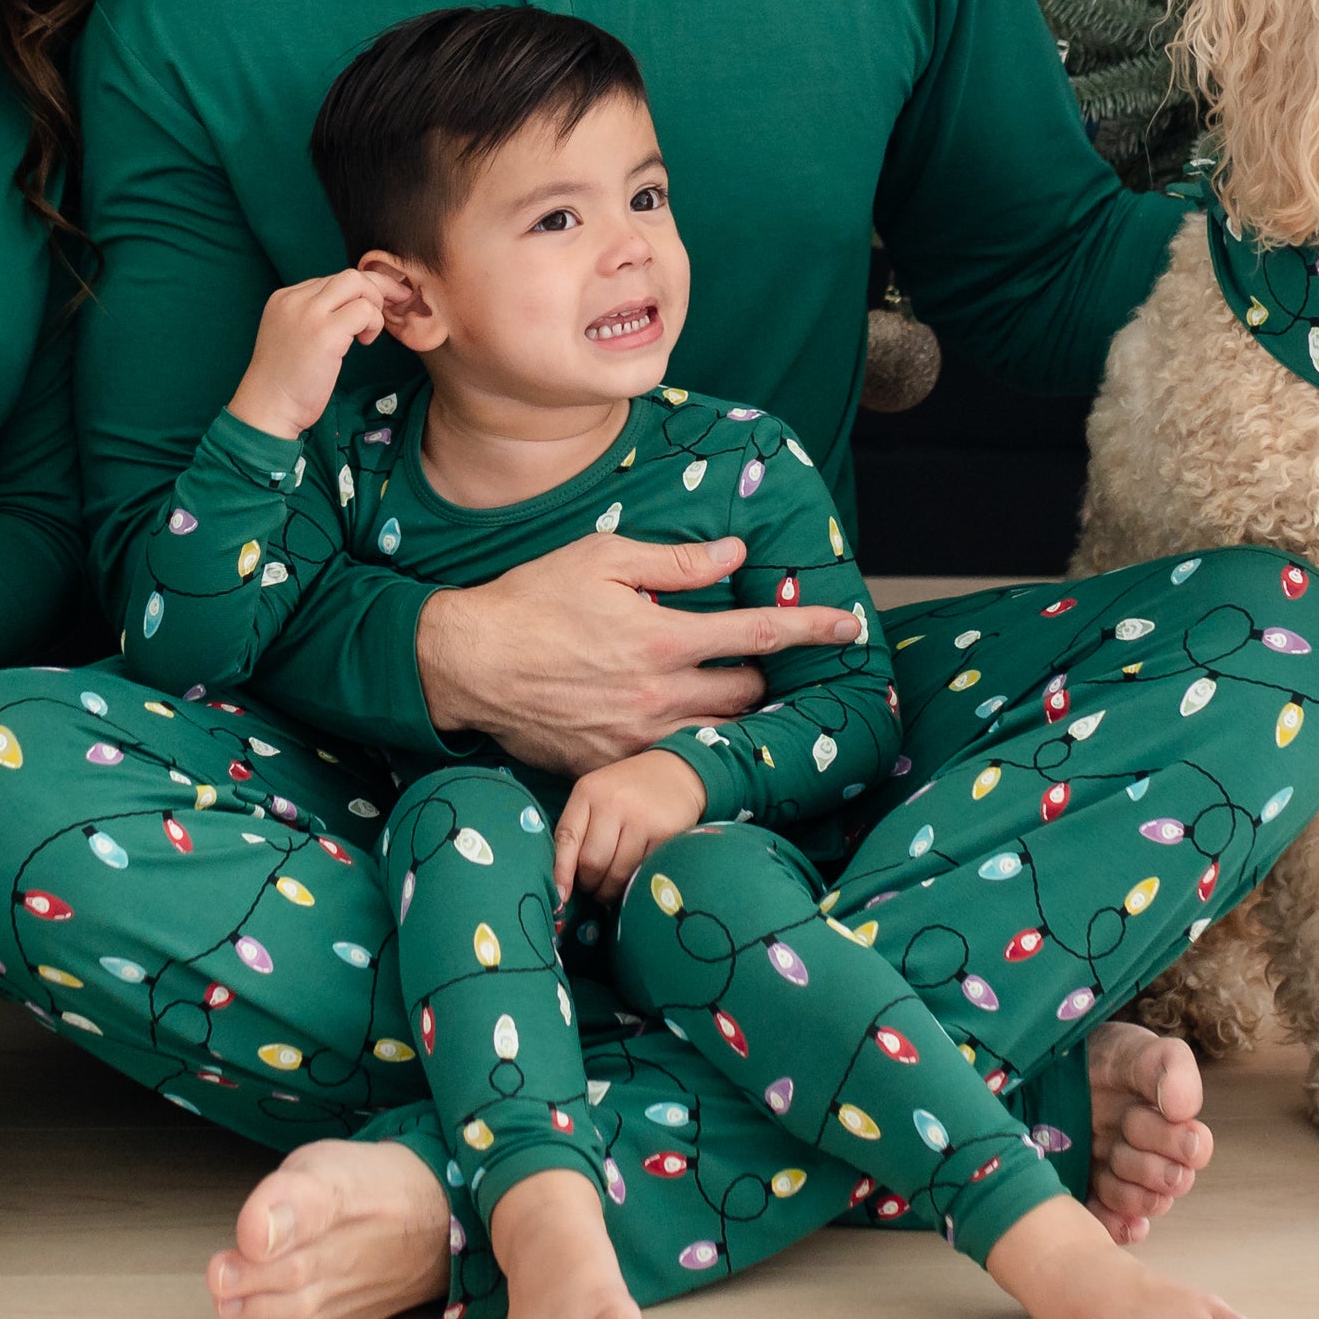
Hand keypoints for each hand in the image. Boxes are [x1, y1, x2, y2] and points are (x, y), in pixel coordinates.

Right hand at [227, 267, 405, 439]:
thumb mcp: (291, 336)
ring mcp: (309, 314)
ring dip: (375, 303)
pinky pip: (364, 310)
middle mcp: (295, 299)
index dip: (357, 291)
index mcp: (285, 298)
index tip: (373, 304)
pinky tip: (365, 341)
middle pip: (348, 275)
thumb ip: (313, 317)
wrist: (268, 407)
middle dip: (378, 286)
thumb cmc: (284, 381)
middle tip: (393, 303)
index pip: (330, 279)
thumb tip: (350, 307)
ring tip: (369, 330)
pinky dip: (373, 323)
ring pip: (357, 283)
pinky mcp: (325, 333)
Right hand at [415, 534, 864, 776]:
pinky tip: (684, 727)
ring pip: (719, 736)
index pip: (758, 635)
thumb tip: (732, 553)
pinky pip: (673, 762)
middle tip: (757, 660)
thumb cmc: (531, 601)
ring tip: (737, 700)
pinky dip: (692, 745)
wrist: (468, 663)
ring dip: (737, 717)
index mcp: (662, 638)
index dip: (811, 628)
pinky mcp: (614, 765)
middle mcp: (660, 695)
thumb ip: (673, 561)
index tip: (850, 625)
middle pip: (749, 695)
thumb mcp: (600, 559)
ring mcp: (639, 738)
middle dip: (765, 677)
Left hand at [553, 750, 708, 905]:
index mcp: (588, 792)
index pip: (566, 839)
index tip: (561, 896)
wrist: (675, 771)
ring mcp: (640, 818)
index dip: (561, 872)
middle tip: (594, 888)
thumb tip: (562, 883)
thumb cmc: (627, 790)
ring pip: (617, 873)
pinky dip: (635, 884)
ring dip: (611, 890)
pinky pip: (643, 872)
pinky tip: (633, 880)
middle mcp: (612, 802)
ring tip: (611, 889)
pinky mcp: (665, 833)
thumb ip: (578, 830)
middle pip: (591, 862)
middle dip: (589, 885)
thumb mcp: (596, 796)